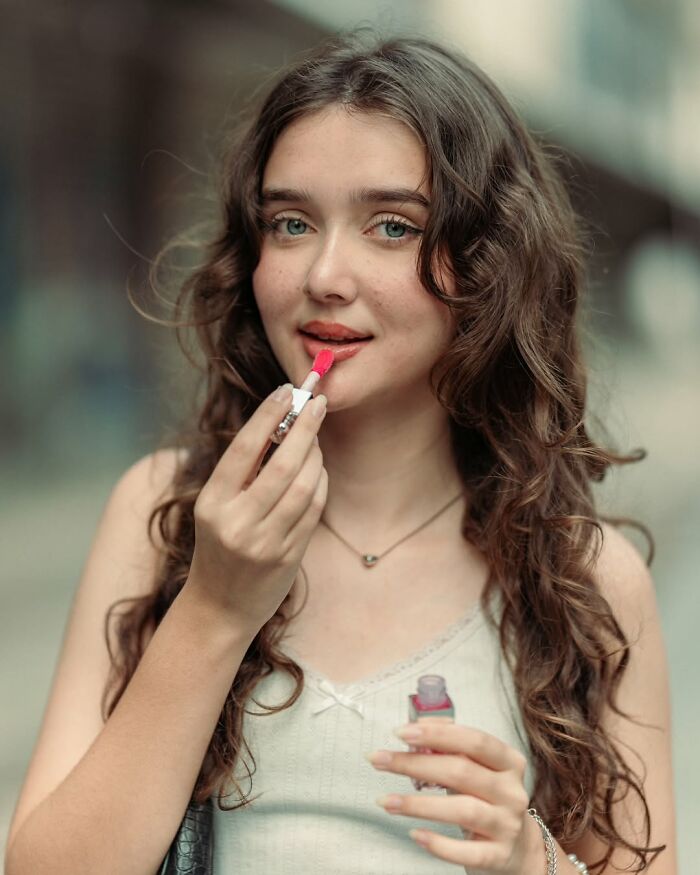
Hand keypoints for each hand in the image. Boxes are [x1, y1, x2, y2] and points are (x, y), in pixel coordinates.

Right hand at [185, 384, 327, 636]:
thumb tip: (280, 423)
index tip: (287, 391)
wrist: (219, 607)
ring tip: (315, 438)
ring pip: (303, 487)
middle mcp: (236, 524)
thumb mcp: (216, 508)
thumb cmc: (219, 546)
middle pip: (282, 466)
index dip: (268, 416)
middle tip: (317, 404)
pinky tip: (318, 470)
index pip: (243, 449)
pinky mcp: (287, 557)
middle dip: (304, 430)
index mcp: (212, 503)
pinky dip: (320, 483)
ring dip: (315, 456)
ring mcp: (264, 543)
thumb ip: (243, 473)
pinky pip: (313, 510)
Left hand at [367, 719, 541, 873]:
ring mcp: (507, 825)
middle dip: (414, 764)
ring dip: (418, 804)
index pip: (473, 740)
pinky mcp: (498, 856)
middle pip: (461, 772)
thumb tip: (417, 727)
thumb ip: (450, 745)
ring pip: (462, 810)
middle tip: (381, 760)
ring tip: (386, 801)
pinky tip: (415, 834)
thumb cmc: (488, 799)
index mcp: (508, 761)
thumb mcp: (477, 767)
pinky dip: (439, 843)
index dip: (437, 734)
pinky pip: (466, 852)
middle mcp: (511, 791)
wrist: (518, 848)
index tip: (402, 733)